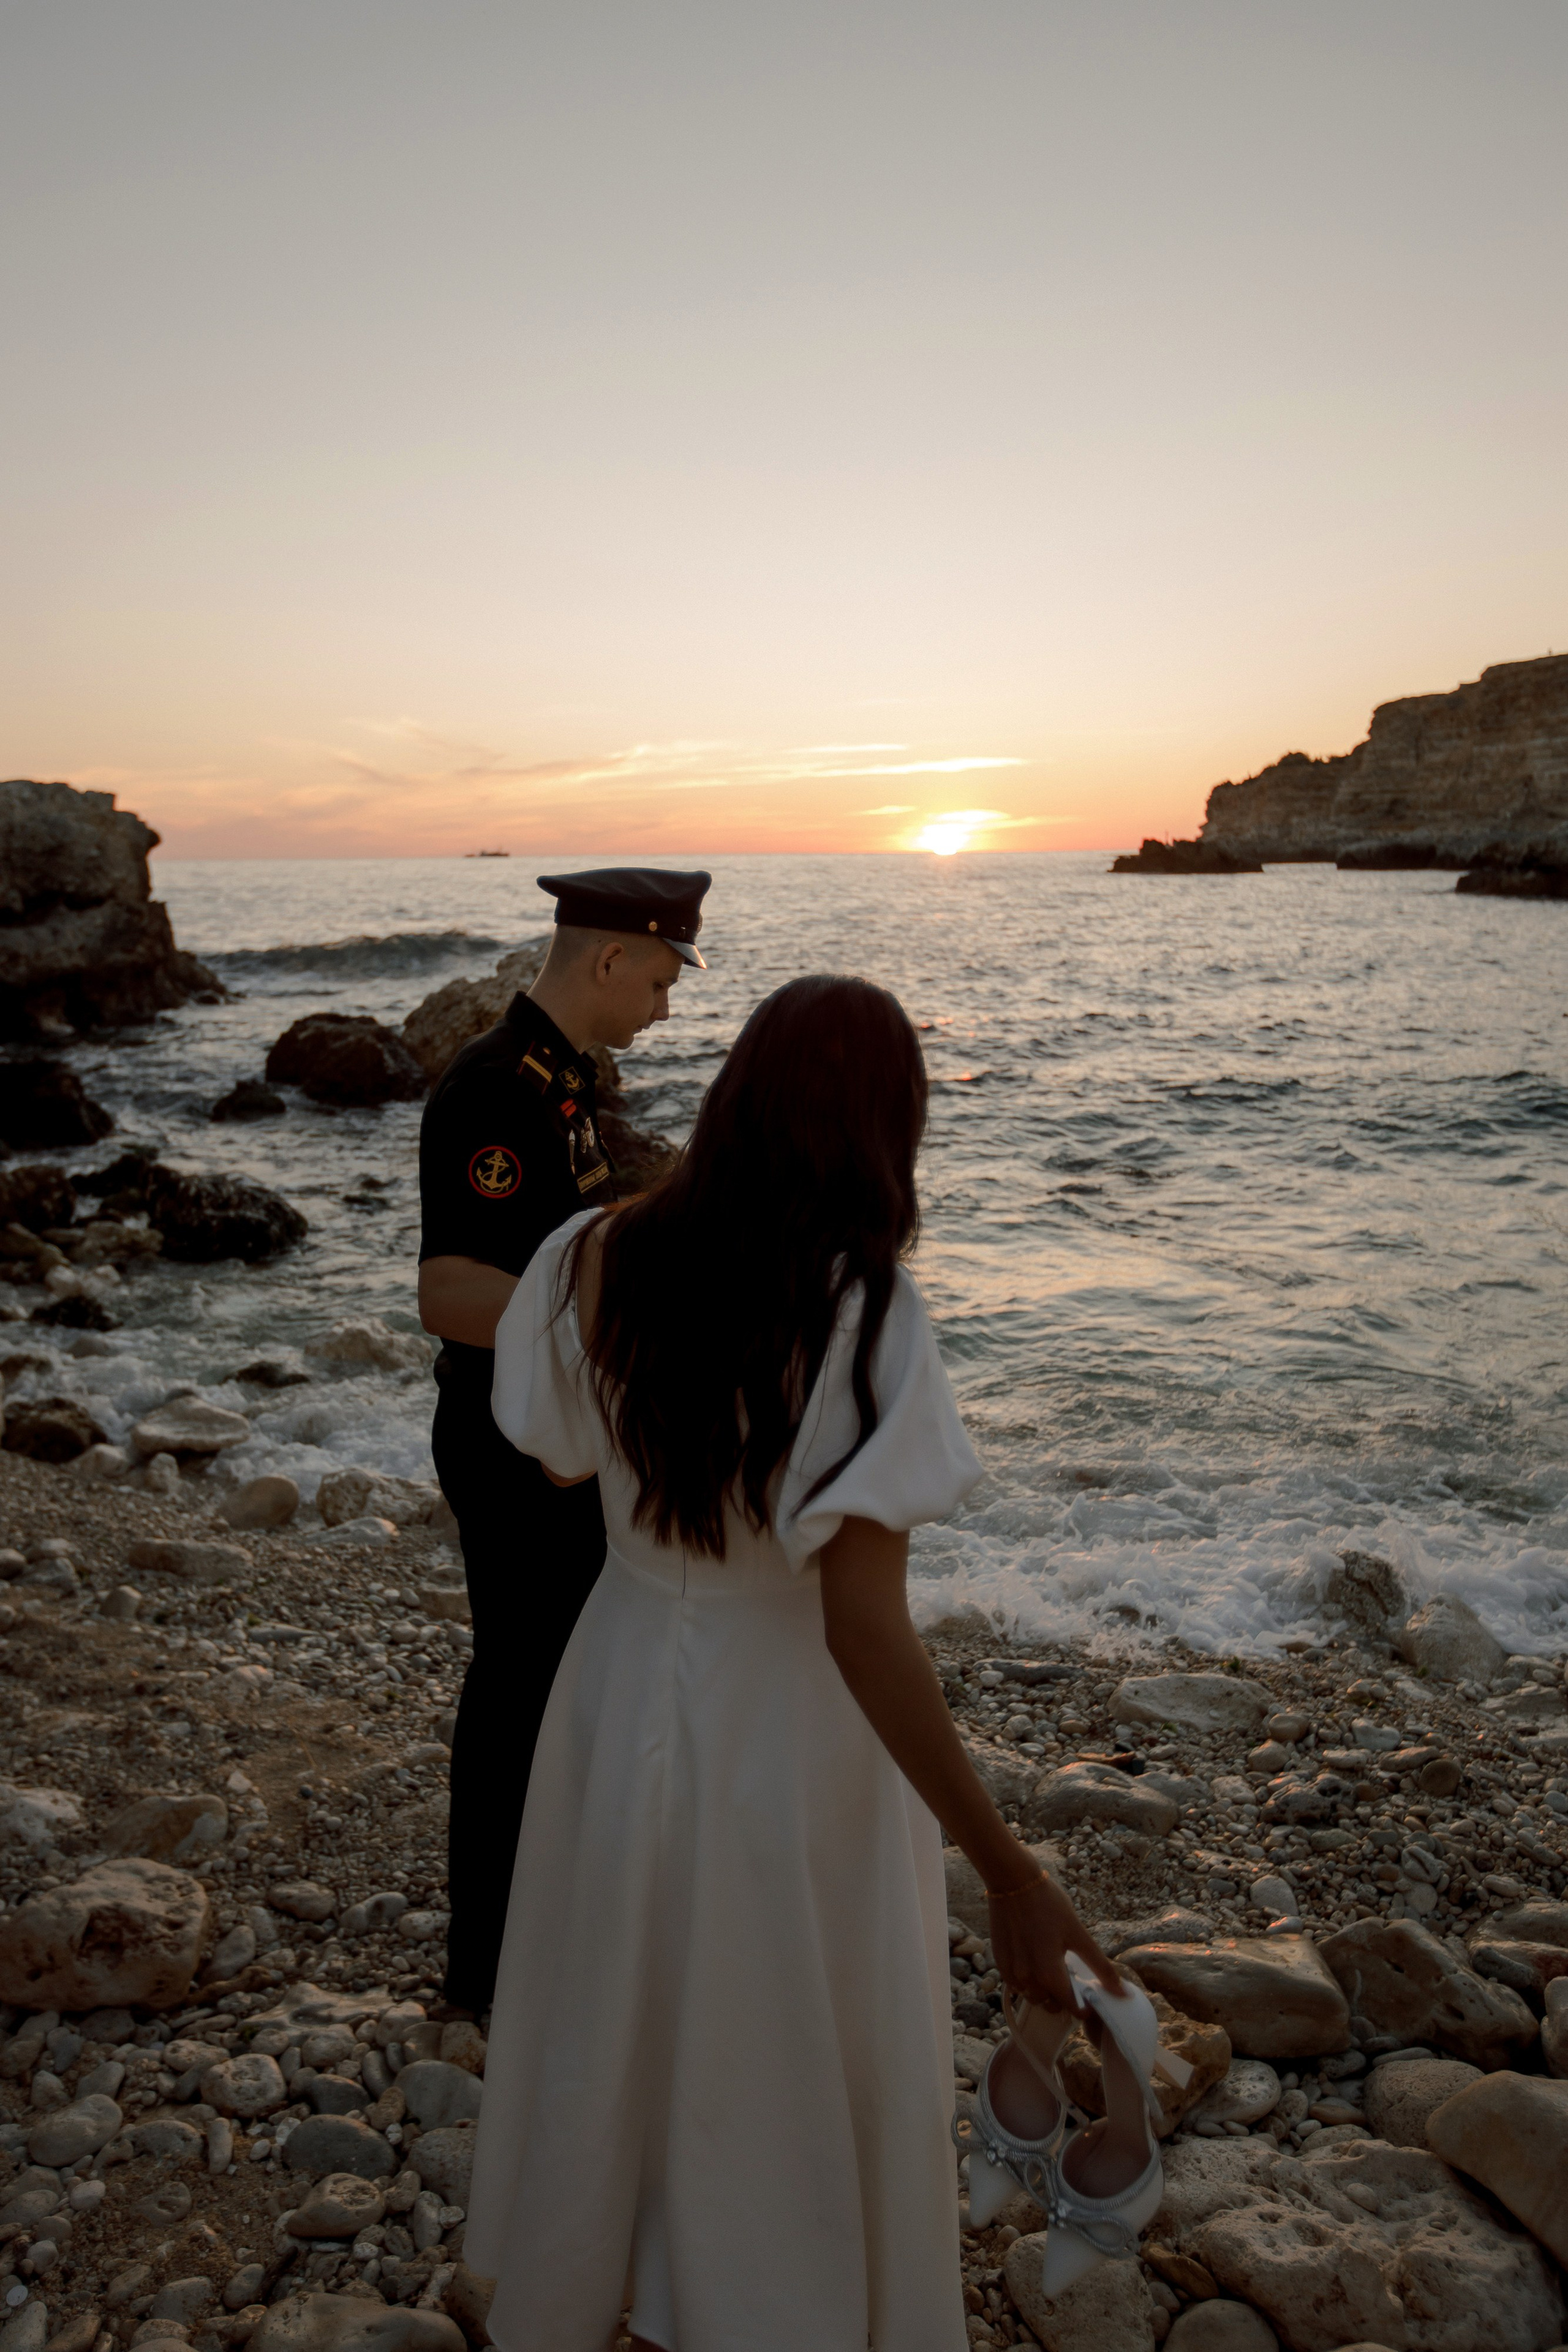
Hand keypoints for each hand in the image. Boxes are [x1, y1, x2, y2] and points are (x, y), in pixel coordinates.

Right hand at [986, 1872, 1119, 2013]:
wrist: (1012, 1881)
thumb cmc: (1049, 1904)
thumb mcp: (1079, 1934)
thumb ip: (1101, 1967)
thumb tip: (1124, 1994)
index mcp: (1049, 1974)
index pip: (1071, 2008)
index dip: (1084, 2006)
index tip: (1090, 1996)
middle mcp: (1027, 1979)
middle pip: (1050, 2005)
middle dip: (1063, 1998)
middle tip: (1071, 1978)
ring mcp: (1010, 1972)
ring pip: (1032, 1996)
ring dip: (1044, 1991)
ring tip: (1052, 1969)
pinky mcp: (999, 1962)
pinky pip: (1015, 1984)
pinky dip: (1027, 1981)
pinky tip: (1034, 1962)